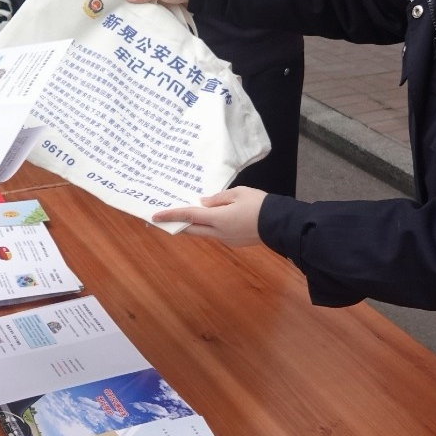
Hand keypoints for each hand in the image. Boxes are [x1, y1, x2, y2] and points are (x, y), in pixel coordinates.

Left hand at [151, 187, 266, 245]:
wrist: (280, 224)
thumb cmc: (260, 204)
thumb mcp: (238, 193)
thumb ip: (218, 199)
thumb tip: (203, 203)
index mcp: (218, 219)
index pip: (189, 216)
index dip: (171, 215)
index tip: (155, 216)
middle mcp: (219, 233)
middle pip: (191, 230)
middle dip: (176, 225)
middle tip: (163, 221)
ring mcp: (226, 240)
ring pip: (204, 233)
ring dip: (194, 226)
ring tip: (186, 216)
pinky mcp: (235, 242)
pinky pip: (216, 233)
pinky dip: (209, 226)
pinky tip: (211, 218)